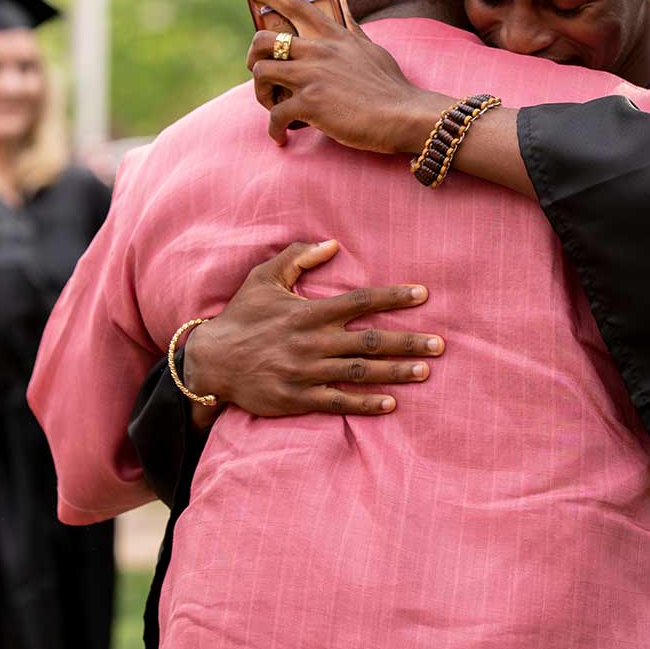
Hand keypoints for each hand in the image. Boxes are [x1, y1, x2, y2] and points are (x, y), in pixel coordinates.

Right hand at [183, 239, 443, 416]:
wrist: (210, 363)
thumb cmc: (241, 317)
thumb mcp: (263, 278)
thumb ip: (297, 258)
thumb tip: (331, 244)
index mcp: (309, 312)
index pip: (360, 301)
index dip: (393, 297)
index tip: (423, 295)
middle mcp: (312, 342)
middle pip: (370, 340)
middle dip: (408, 342)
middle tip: (439, 344)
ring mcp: (306, 372)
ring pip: (360, 371)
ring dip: (395, 372)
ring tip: (425, 371)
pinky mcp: (298, 399)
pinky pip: (338, 402)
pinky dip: (366, 403)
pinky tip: (391, 404)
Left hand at [239, 0, 444, 152]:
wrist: (405, 116)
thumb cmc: (391, 86)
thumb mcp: (372, 49)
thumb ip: (352, 27)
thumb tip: (343, 3)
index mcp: (332, 35)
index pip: (293, 3)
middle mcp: (318, 50)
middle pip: (262, 40)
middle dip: (252, 58)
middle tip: (262, 75)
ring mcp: (312, 75)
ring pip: (261, 74)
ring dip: (260, 95)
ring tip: (273, 109)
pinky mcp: (310, 103)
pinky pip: (275, 115)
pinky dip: (274, 129)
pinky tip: (282, 137)